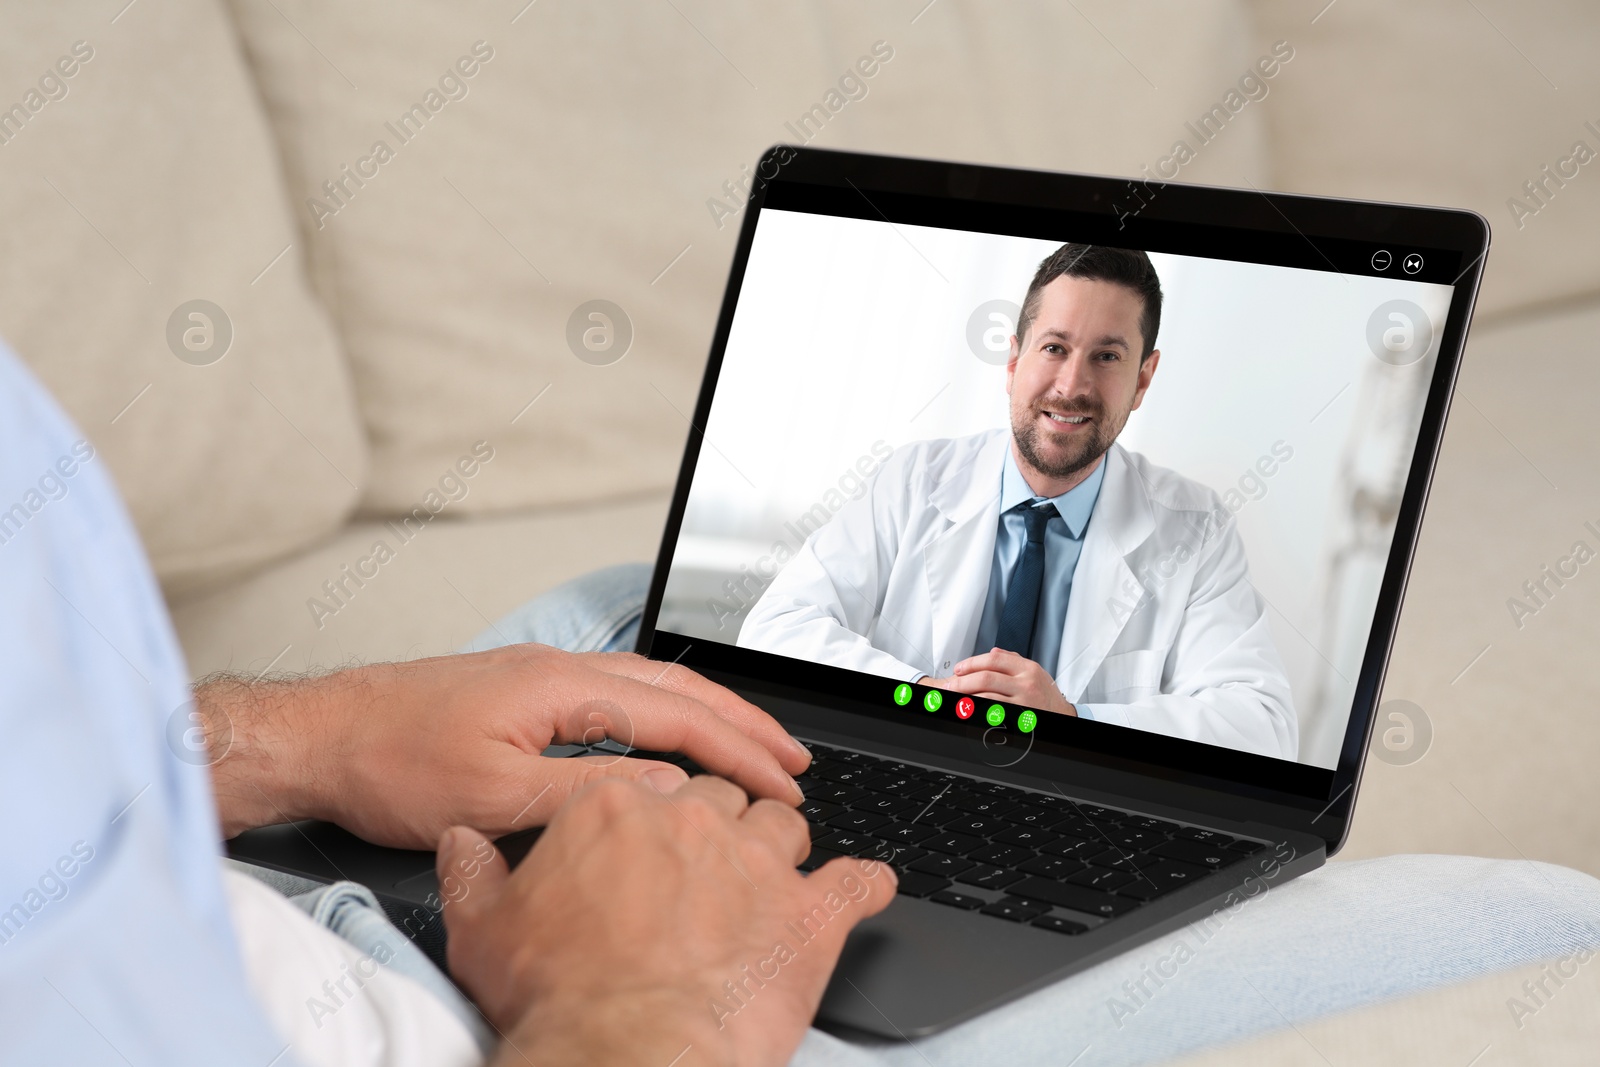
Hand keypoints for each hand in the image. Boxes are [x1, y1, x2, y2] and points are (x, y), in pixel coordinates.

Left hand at [197, 645, 812, 847]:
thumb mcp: (495, 796)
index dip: (739, 750)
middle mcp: (563, 667)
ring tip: (755, 745)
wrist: (323, 736)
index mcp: (564, 685)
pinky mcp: (527, 689)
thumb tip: (670, 794)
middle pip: (680, 686)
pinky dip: (669, 713)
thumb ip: (590, 793)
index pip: (679, 715)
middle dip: (745, 723)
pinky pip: (624, 693)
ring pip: (654, 684)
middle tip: (794, 758)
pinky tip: (676, 734)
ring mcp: (545, 674)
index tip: (783, 779)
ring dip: (711, 715)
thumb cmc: (391, 761)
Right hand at [438, 775, 896, 1066]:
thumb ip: (472, 873)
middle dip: (720, 831)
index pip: (653, 786)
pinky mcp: (810, 914)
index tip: (656, 843)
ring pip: (785, 827)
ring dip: (782, 851)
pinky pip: (857, 882)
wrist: (621, 1052)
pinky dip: (864, 885)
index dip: (658, 818)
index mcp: (617, 810)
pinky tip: (866, 888)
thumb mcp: (482, 929)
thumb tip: (462, 843)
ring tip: (774, 882)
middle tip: (711, 873)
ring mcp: (758, 863)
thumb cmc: (557, 996)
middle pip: (722, 800)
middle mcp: (693, 820)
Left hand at [925, 648, 1076, 715]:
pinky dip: (978, 713)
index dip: (971, 663)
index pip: (993, 659)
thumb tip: (992, 652)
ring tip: (955, 700)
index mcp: (1028, 669)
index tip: (958, 670)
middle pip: (985, 678)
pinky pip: (993, 715)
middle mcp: (1027, 684)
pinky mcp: (1020, 720)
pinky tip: (969, 712)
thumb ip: (1013, 661)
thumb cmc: (1047, 696)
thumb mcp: (1035, 673)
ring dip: (965, 699)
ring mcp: (1024, 703)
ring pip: (986, 697)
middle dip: (961, 682)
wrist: (1064, 718)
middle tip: (949, 686)